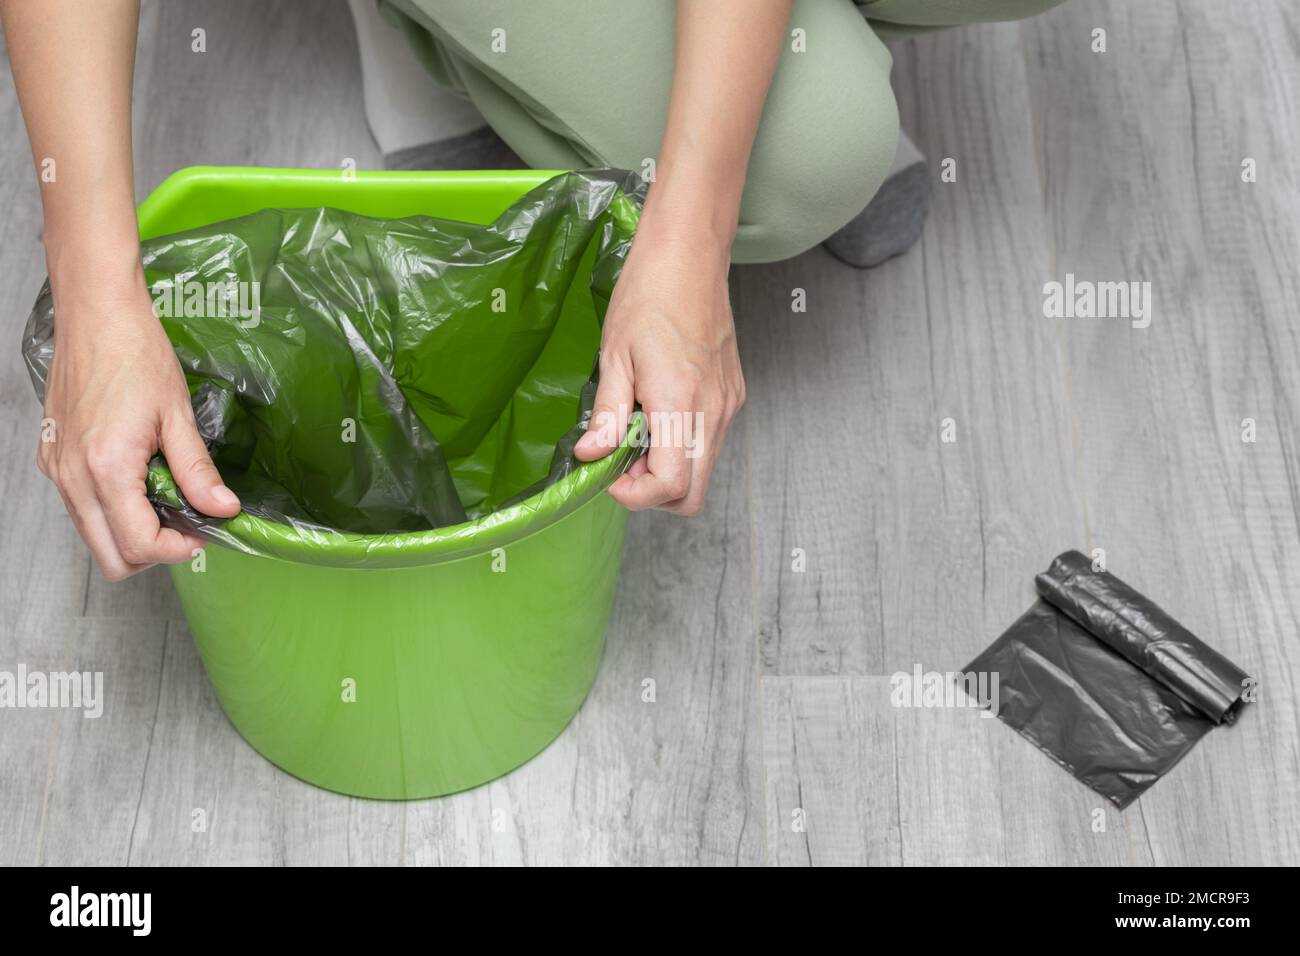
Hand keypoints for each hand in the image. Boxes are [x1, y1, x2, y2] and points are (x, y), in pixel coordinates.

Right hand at [38, 270, 240, 580]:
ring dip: (131, 533)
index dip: (178, 549)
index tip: (204, 532)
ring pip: (93, 536)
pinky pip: (81, 508)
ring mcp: (58, 470)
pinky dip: (111, 511)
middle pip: (110, 557)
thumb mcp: (178, 415)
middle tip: (186, 525)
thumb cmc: (136, 354)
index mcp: (106, 469)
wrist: (96, 315)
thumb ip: (198, 471)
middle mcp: (73, 477)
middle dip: (152, 552)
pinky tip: (139, 481)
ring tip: (165, 499)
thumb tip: (224, 510)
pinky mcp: (53, 458)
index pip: (139, 544)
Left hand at [574, 227, 744, 515]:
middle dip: (653, 492)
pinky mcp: (732, 395)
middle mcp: (713, 411)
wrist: (690, 255)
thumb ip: (606, 412)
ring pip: (703, 470)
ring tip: (637, 431)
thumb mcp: (614, 355)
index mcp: (681, 403)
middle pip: (693, 493)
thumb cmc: (649, 295)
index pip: (670, 485)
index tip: (608, 474)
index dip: (635, 495)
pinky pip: (710, 442)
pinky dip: (682, 445)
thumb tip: (591, 454)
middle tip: (622, 461)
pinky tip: (658, 413)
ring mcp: (728, 404)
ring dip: (667, 468)